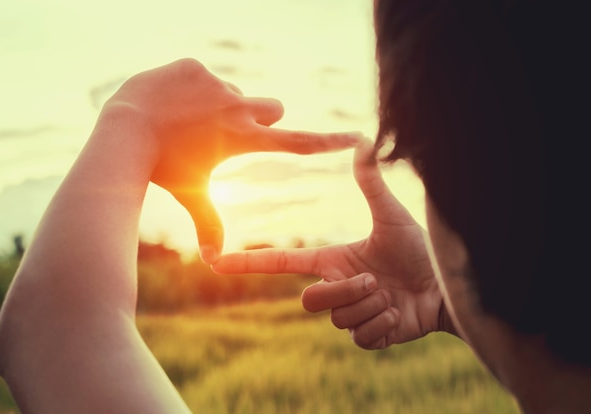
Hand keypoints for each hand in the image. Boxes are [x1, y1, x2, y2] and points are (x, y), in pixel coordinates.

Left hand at [100, 58, 361, 263]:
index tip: (356, 137)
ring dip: (220, 105)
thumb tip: (213, 263)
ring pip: (233, 94)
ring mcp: (217, 83)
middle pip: (274, 109)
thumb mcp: (191, 193)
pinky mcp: (194, 66)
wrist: (125, 131)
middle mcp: (239, 108)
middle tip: (226, 130)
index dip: (329, 142)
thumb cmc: (161, 167)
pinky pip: (202, 77)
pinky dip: (191, 90)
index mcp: (244, 139)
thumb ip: (207, 224)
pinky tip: (169, 103)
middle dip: (262, 119)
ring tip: (186, 120)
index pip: (298, 142)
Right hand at [213, 139, 448, 348]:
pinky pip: (359, 338)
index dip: (249, 262)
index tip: (217, 261)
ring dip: (371, 305)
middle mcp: (335, 287)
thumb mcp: (392, 217)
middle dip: (345, 291)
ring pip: (338, 319)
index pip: (282, 262)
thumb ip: (371, 184)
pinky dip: (383, 324)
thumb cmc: (419, 250)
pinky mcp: (367, 336)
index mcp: (332, 260)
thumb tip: (363, 140)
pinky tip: (399, 315)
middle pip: (311, 301)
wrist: (446, 287)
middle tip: (375, 281)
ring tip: (392, 295)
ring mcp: (349, 315)